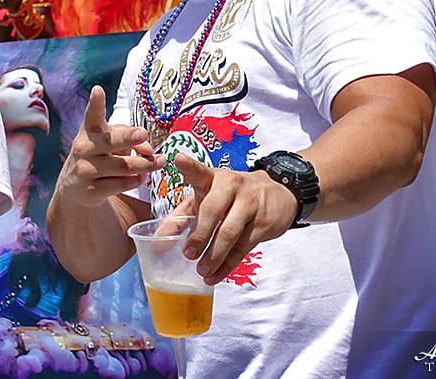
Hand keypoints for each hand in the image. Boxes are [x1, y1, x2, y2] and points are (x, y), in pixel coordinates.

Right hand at [53, 85, 157, 208]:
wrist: (74, 188)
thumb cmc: (98, 154)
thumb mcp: (108, 140)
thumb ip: (128, 137)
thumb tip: (149, 150)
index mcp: (89, 131)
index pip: (92, 115)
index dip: (95, 103)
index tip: (98, 91)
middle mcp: (84, 148)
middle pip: (111, 142)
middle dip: (127, 137)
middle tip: (143, 133)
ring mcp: (86, 170)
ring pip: (123, 166)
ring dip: (145, 164)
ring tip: (159, 161)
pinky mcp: (92, 191)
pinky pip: (122, 184)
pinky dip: (136, 179)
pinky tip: (140, 177)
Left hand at [172, 154, 297, 284]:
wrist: (279, 193)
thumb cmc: (232, 196)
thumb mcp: (207, 198)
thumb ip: (181, 217)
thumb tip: (157, 242)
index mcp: (213, 178)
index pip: (200, 171)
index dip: (189, 166)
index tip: (179, 159)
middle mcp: (232, 186)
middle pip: (213, 210)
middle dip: (199, 234)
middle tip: (188, 254)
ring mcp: (250, 204)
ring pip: (229, 233)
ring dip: (214, 255)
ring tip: (201, 269)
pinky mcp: (264, 223)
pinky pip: (243, 248)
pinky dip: (227, 265)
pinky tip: (215, 275)